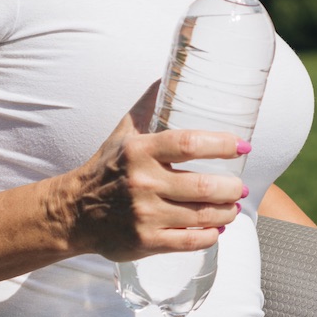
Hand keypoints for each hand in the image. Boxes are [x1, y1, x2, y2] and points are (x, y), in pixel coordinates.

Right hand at [57, 82, 246, 260]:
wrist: (74, 212)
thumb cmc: (107, 167)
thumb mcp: (124, 132)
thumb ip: (149, 105)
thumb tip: (172, 75)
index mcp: (140, 150)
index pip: (189, 143)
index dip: (222, 144)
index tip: (242, 146)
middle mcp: (143, 182)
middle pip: (202, 185)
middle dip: (231, 187)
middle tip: (240, 187)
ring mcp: (144, 214)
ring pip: (200, 215)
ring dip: (226, 212)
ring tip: (233, 206)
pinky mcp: (144, 241)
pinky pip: (188, 241)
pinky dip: (210, 235)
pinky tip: (217, 228)